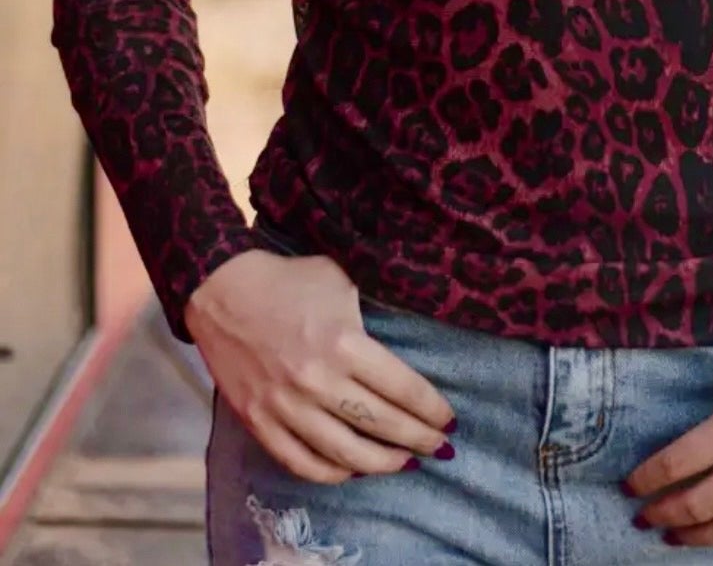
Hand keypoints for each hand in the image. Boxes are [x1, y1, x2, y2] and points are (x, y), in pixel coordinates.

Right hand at [185, 249, 456, 483]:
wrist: (222, 290)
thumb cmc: (290, 280)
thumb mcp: (341, 281)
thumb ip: (372, 311)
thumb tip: (406, 332)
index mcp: (344, 343)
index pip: (402, 389)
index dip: (431, 409)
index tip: (448, 419)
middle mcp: (318, 381)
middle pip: (382, 425)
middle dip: (419, 440)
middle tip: (440, 447)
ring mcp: (286, 406)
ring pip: (346, 454)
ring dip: (383, 464)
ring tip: (405, 463)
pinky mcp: (259, 422)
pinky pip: (301, 462)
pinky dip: (332, 473)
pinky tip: (353, 469)